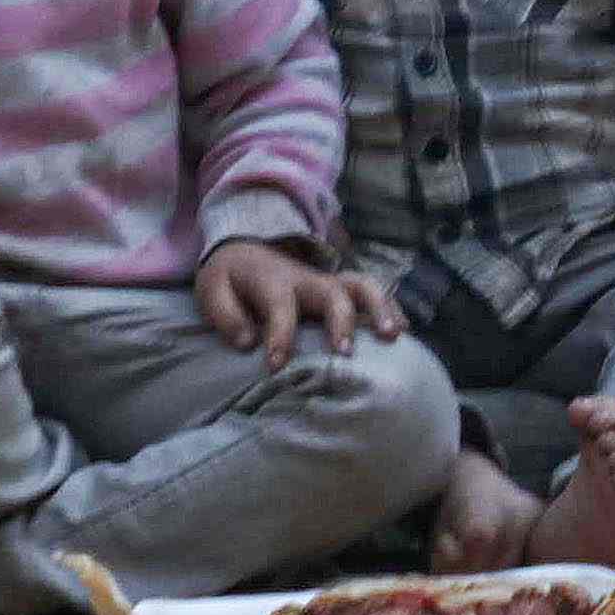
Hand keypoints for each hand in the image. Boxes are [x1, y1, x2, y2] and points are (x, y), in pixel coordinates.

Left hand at [196, 235, 400, 362]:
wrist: (244, 248)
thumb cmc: (230, 278)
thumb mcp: (211, 291)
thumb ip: (225, 316)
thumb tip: (248, 342)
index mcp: (272, 281)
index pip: (280, 307)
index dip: (280, 337)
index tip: (276, 366)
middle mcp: (306, 279)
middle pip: (332, 292)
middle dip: (342, 321)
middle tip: (346, 352)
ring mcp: (327, 281)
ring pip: (361, 285)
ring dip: (380, 308)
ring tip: (394, 336)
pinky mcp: (339, 288)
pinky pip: (370, 292)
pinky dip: (390, 307)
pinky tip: (403, 329)